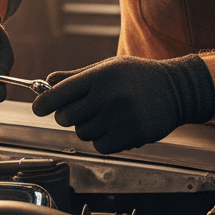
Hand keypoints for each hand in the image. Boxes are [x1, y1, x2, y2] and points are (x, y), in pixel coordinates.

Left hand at [32, 54, 214, 153]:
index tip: (38, 108)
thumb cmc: (139, 77)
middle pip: (67, 117)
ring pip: (83, 134)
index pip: (60, 93)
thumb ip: (76, 77)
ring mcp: (120, 117)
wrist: (176, 90)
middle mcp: (109, 96)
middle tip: (83, 110)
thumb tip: (47, 83)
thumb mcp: (108, 68)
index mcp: (101, 76)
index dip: (44, 103)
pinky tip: (117, 126)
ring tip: (107, 115)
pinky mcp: (131, 135)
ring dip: (89, 128)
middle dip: (68, 116)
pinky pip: (101, 146)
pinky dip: (104, 140)